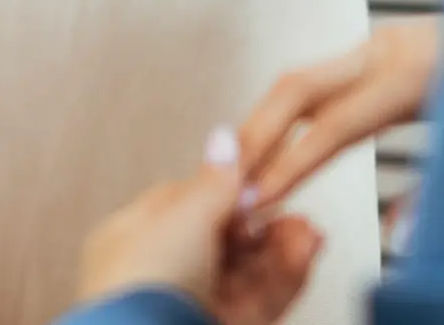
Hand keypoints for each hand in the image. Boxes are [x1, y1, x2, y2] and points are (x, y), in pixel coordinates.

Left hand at [78, 130, 323, 324]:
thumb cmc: (144, 289)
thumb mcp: (183, 221)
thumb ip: (214, 184)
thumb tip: (224, 139)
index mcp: (132, 239)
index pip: (185, 203)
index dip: (225, 190)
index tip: (260, 178)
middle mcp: (160, 274)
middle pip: (223, 241)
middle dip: (264, 224)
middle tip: (296, 211)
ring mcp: (190, 305)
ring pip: (245, 273)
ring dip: (281, 250)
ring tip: (311, 233)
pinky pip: (257, 300)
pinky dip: (284, 278)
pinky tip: (306, 254)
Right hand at [239, 17, 443, 206]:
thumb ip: (437, 196)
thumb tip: (398, 235)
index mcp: (415, 77)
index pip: (333, 125)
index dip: (288, 165)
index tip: (256, 200)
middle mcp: (389, 51)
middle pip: (297, 85)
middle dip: (255, 132)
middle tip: (228, 179)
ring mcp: (386, 41)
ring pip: (304, 77)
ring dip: (268, 120)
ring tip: (245, 165)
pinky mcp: (388, 45)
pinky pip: (327, 76)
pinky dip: (296, 109)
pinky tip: (284, 140)